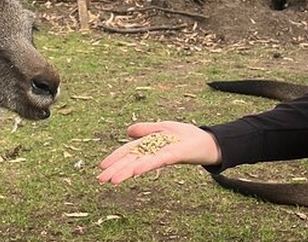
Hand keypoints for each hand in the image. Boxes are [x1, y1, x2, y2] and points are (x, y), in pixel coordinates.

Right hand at [97, 121, 221, 184]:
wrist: (206, 141)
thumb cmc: (186, 136)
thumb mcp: (162, 127)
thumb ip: (145, 130)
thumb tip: (128, 132)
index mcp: (149, 144)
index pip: (128, 151)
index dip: (114, 158)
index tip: (101, 167)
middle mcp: (153, 151)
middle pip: (131, 159)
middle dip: (115, 169)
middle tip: (100, 180)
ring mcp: (162, 154)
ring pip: (140, 163)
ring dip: (126, 172)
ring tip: (112, 181)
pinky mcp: (173, 155)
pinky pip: (157, 160)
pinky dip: (146, 165)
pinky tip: (136, 171)